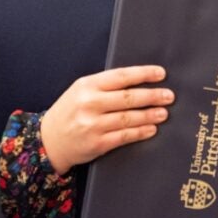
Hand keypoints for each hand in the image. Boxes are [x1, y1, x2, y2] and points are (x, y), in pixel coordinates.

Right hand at [39, 65, 174, 174]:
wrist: (48, 140)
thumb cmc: (69, 111)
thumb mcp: (81, 90)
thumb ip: (105, 85)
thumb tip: (139, 82)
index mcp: (87, 85)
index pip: (121, 76)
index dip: (143, 74)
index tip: (161, 74)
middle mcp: (89, 103)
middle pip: (128, 98)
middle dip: (152, 96)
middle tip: (169, 96)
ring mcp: (92, 124)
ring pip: (128, 118)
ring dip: (150, 115)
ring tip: (164, 113)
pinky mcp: (97, 143)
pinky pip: (124, 136)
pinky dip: (140, 132)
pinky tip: (152, 129)